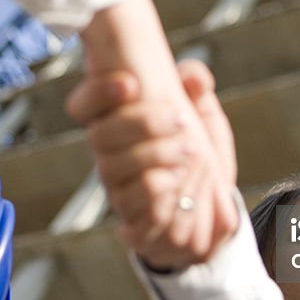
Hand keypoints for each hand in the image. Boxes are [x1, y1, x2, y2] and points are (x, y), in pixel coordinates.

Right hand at [68, 59, 238, 269]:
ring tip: (189, 150)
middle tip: (182, 121)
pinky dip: (157, 190)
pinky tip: (180, 180)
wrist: (215, 207)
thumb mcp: (204, 114)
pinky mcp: (133, 222)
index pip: (84, 105)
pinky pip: (132, 206)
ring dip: (154, 155)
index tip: (131, 83)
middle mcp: (110, 157)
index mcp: (118, 124)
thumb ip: (197, 86)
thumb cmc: (198, 152)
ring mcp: (118, 190)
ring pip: (111, 170)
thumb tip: (193, 77)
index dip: (97, 92)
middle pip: (99, 136)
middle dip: (141, 123)